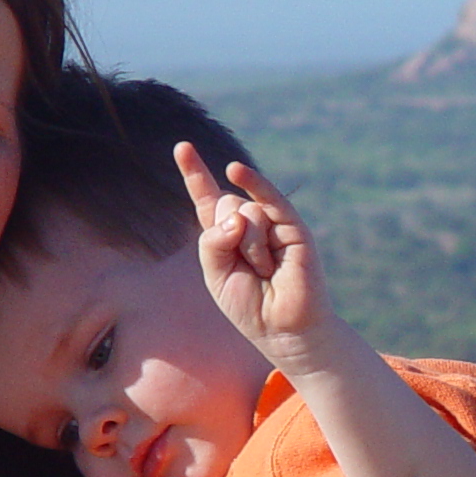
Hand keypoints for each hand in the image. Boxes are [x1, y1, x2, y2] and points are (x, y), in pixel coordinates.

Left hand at [177, 143, 333, 354]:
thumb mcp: (216, 275)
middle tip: (247, 268)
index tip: (182, 147)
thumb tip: (237, 214)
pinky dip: (254, 183)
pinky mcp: (293, 227)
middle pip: (224, 203)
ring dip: (249, 247)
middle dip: (226, 235)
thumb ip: (213, 242)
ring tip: (266, 271)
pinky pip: (269, 199)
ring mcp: (272, 223)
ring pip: (245, 211)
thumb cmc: (250, 306)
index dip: (195, 173)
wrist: (283, 329)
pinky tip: (235, 170)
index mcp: (225, 236)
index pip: (208, 197)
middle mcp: (249, 224)